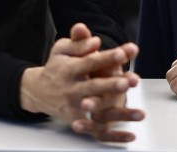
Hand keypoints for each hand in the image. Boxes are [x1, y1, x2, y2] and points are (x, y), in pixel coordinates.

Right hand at [20, 23, 143, 142]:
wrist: (37, 92)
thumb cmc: (56, 67)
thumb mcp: (62, 49)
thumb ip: (78, 42)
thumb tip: (94, 39)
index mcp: (70, 70)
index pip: (90, 62)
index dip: (106, 58)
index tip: (123, 53)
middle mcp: (72, 89)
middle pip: (94, 88)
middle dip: (111, 85)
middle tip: (128, 82)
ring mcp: (75, 108)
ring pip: (99, 112)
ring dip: (119, 113)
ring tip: (139, 113)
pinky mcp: (78, 122)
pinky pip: (97, 131)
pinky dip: (114, 136)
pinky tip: (130, 135)